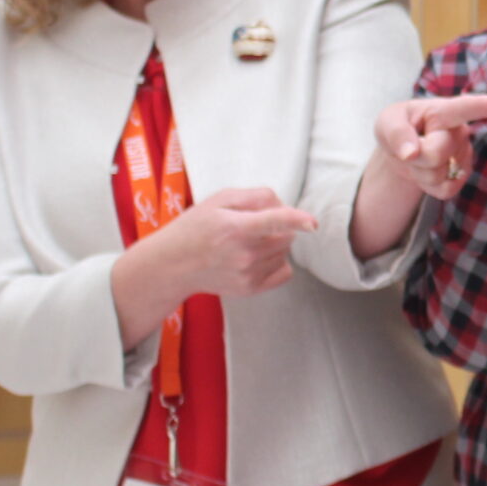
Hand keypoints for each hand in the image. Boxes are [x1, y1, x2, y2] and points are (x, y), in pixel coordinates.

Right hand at [159, 186, 319, 298]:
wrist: (173, 265)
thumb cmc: (195, 228)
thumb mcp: (219, 200)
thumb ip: (254, 196)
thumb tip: (283, 204)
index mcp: (235, 228)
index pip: (274, 222)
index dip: (296, 219)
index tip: (312, 223)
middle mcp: (244, 254)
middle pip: (286, 235)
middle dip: (279, 226)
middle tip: (253, 225)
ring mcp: (248, 274)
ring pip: (285, 252)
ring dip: (276, 244)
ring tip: (248, 242)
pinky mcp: (250, 289)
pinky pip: (285, 272)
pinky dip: (278, 262)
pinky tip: (258, 258)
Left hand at [374, 94, 486, 199]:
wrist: (403, 152)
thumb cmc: (397, 130)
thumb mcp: (386, 124)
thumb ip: (396, 134)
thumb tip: (411, 153)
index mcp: (441, 111)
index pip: (465, 108)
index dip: (486, 106)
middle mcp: (459, 130)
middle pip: (434, 154)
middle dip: (415, 157)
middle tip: (410, 149)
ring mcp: (464, 153)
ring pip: (438, 175)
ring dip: (420, 173)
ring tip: (419, 159)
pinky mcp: (464, 174)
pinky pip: (446, 190)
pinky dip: (429, 188)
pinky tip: (428, 173)